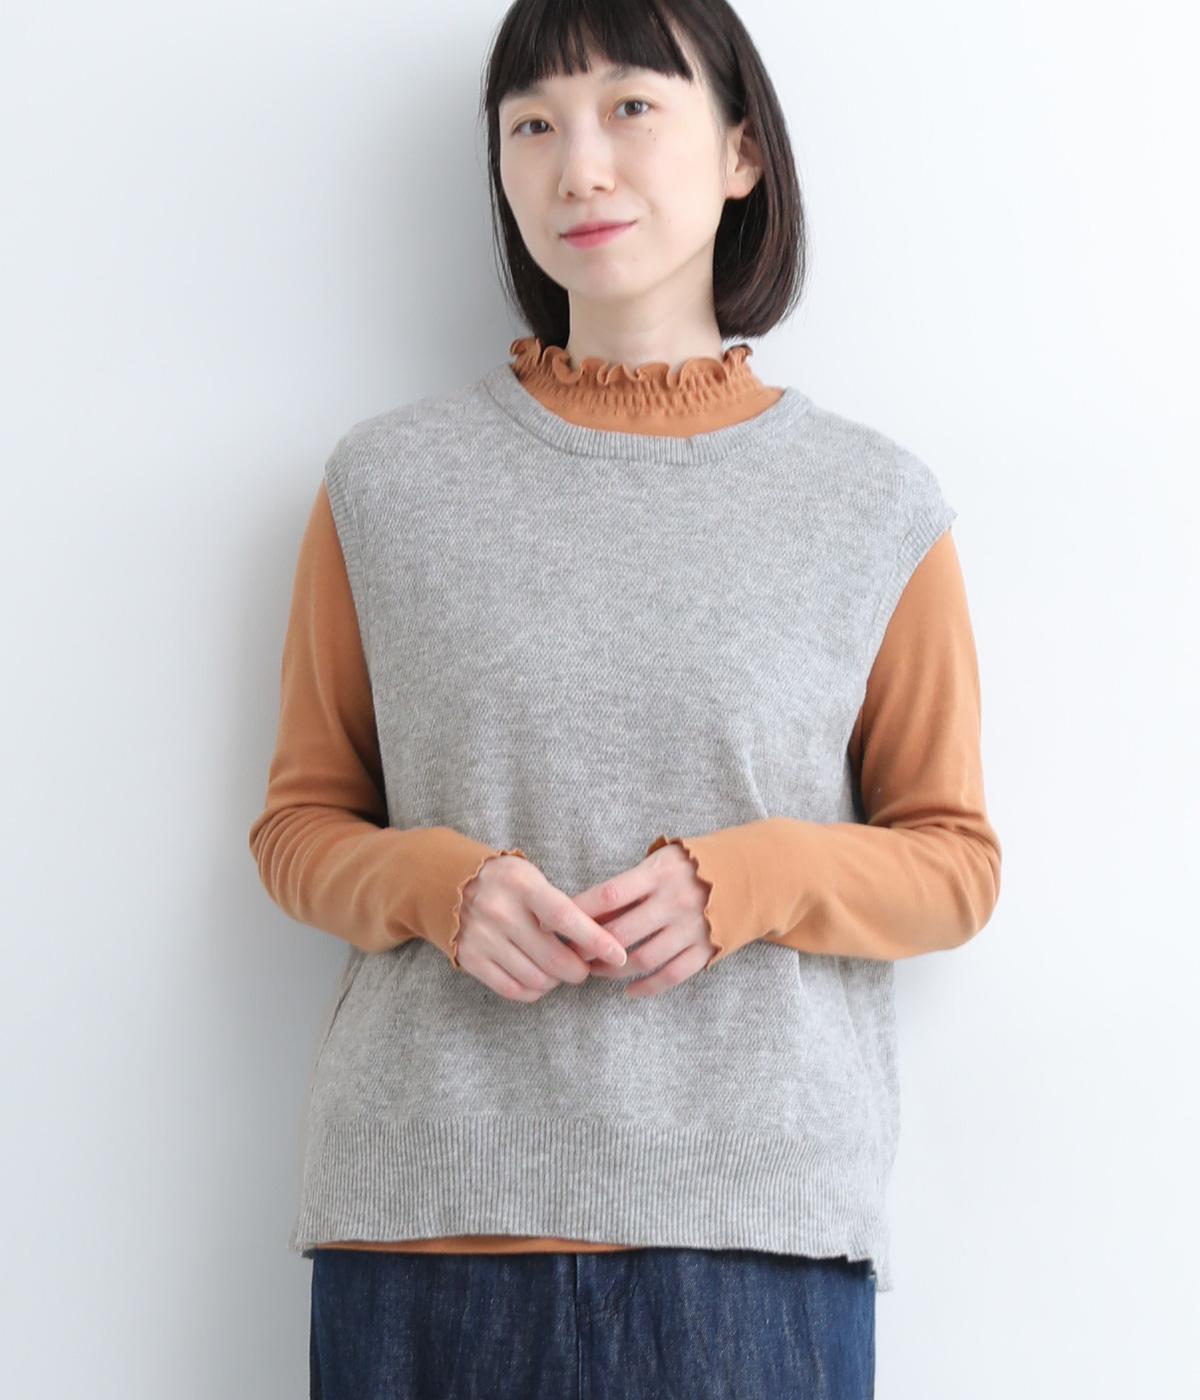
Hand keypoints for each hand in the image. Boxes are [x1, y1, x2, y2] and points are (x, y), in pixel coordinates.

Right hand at [455, 853, 627, 1000]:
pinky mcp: (470, 959)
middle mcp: (500, 911)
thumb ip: (558, 904)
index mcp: (522, 885)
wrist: (443, 882)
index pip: (566, 918)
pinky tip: (540, 981)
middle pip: (555, 958)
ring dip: (556, 981)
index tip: (618, 954)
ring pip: (536, 978)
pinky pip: (512, 989)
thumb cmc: (503, 880)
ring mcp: (482, 938)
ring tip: (559, 972)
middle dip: (579, 970)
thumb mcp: (530, 876)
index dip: (596, 940)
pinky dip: (534, 991)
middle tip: (584, 968)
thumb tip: (597, 941)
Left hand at [570, 841, 716, 997]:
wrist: (757, 872)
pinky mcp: (707, 949)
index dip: (578, 913)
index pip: (608, 896)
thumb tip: (587, 908)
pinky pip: (671, 975)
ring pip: (642, 959)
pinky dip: (647, 987)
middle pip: (620, 934)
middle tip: (571, 955)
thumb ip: (633, 881)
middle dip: (590, 949)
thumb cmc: (698, 863)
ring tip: (597, 971)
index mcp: (659, 873)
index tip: (555, 923)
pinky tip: (630, 990)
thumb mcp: (665, 857)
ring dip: (613, 970)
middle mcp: (674, 901)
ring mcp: (692, 928)